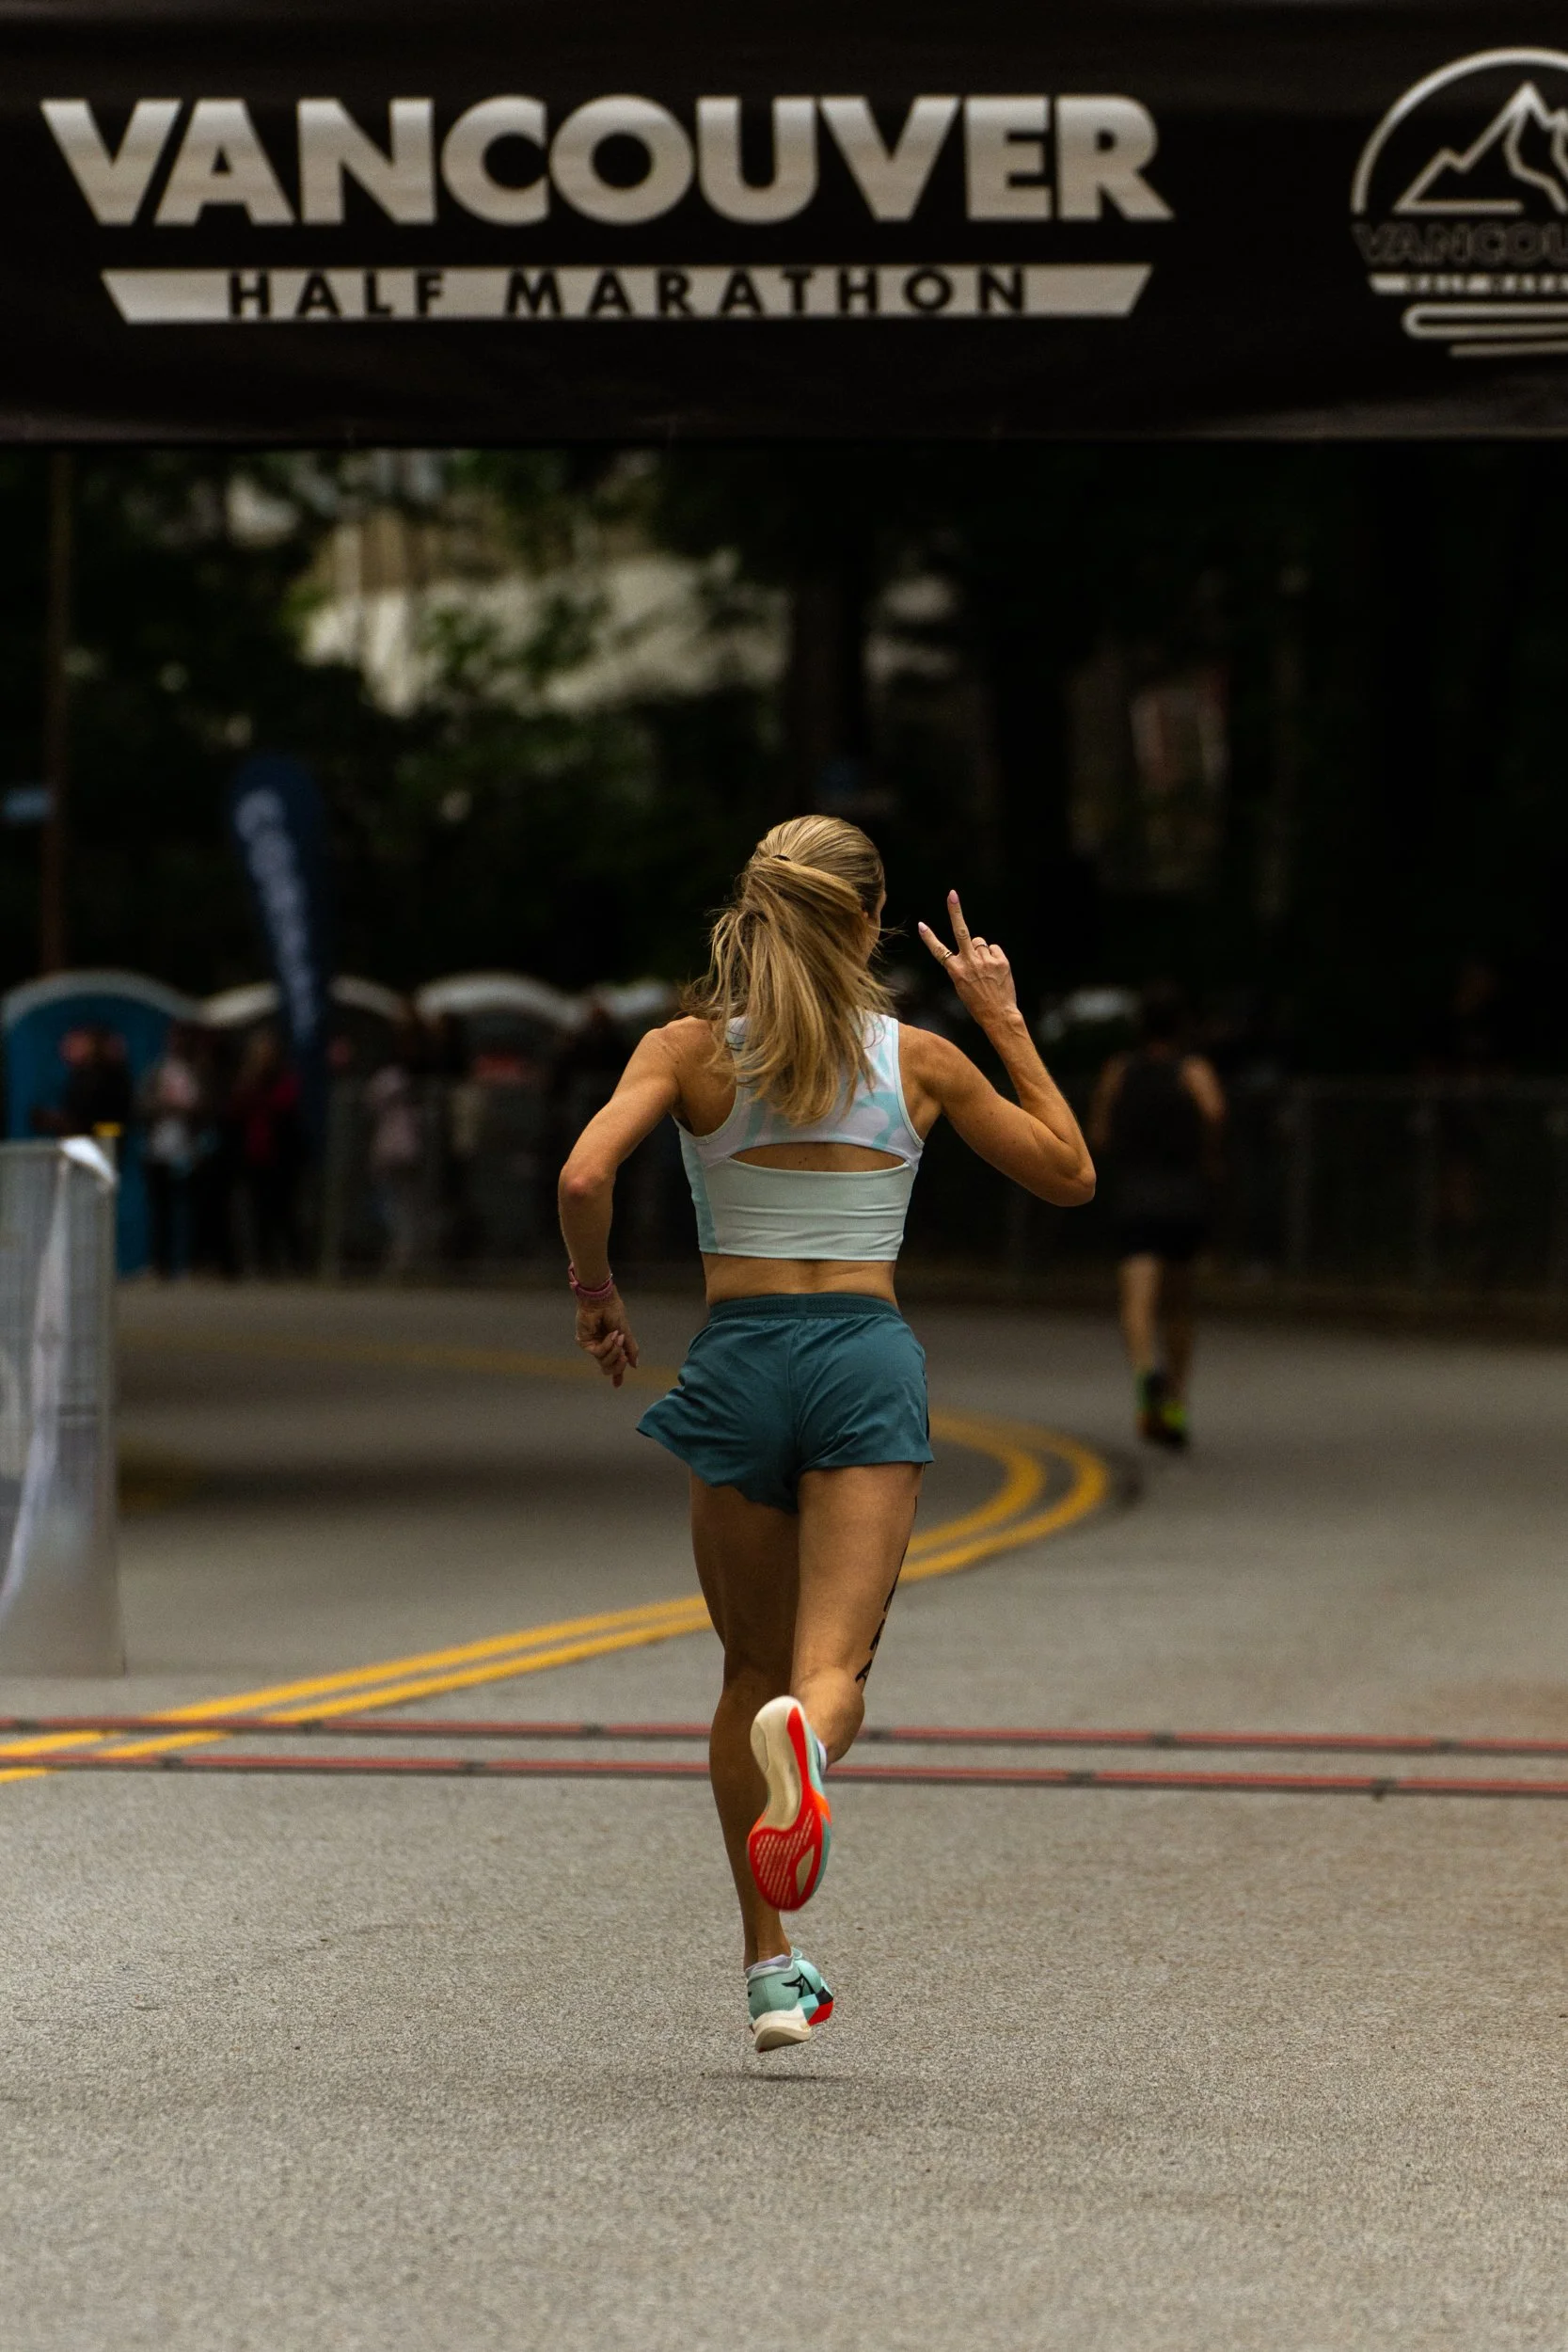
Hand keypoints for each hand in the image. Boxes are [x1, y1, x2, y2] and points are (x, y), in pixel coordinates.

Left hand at [575, 1291, 639, 1387]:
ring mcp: (593, 1345)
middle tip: (625, 1358)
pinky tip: (611, 1335)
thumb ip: (631, 1349)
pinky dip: (607, 1345)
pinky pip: (598, 1353)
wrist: (602, 1300)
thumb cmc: (613, 1311)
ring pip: (604, 1363)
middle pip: (608, 1368)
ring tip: (618, 1338)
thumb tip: (635, 1365)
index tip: (617, 1386)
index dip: (616, 1375)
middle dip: (619, 1365)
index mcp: (611, 1344)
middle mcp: (601, 1346)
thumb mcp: (626, 1332)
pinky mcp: (585, 1342)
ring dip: (615, 1352)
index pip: (613, 1363)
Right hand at [917, 890, 1018, 1026]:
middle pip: (962, 932)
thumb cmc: (978, 1003)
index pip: (939, 951)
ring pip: (980, 943)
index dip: (929, 938)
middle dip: (955, 912)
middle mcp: (969, 963)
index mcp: (956, 971)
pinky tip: (995, 970)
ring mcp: (985, 960)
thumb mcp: (962, 986)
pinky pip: (994, 949)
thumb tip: (973, 945)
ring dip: (981, 951)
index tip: (921, 925)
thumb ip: (963, 964)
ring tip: (985, 968)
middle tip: (952, 895)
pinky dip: (993, 956)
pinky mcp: (1000, 960)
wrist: (999, 1014)